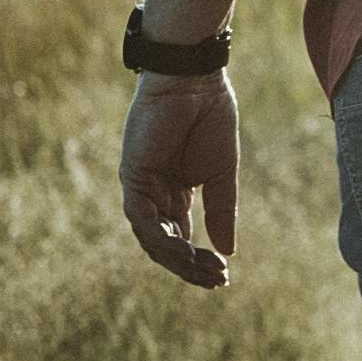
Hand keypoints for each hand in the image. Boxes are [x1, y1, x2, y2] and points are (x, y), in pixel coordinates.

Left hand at [121, 71, 238, 285]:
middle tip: (217, 280)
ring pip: (151, 238)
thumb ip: (221, 210)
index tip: (224, 276)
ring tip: (204, 269)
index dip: (200, 261)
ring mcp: (142, 186)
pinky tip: (184, 249)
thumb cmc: (210, 116)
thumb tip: (228, 250)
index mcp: (175, 193)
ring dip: (176, 258)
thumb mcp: (222, 173)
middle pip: (165, 245)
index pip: (182, 238)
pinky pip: (141, 218)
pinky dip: (160, 237)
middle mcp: (155, 194)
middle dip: (190, 266)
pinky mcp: (133, 176)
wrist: (195, 80)